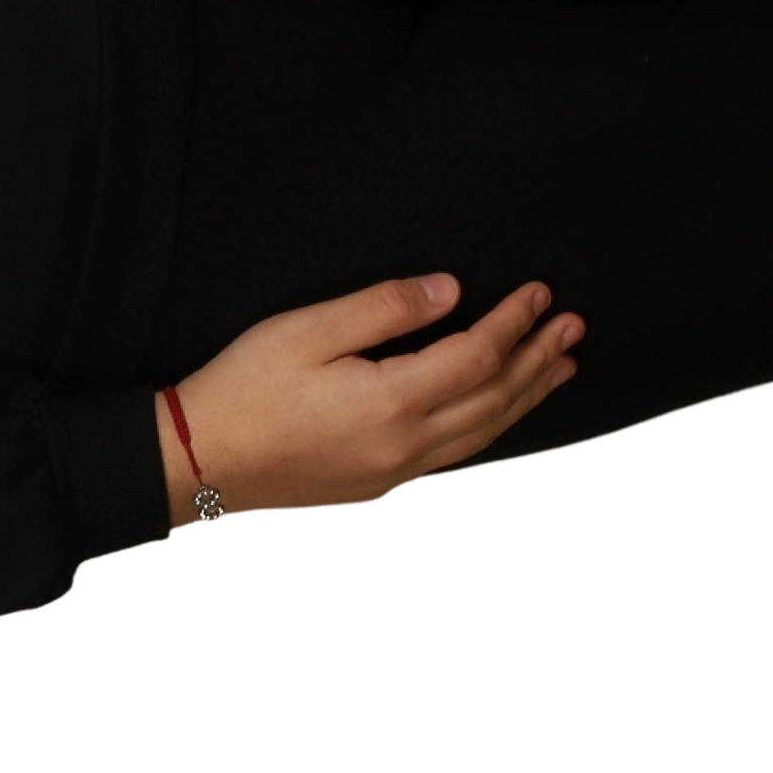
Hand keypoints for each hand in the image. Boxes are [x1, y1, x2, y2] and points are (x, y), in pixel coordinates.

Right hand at [160, 273, 581, 522]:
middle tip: (573, 327)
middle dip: (538, 358)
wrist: (199, 461)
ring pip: (484, 432)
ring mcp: (396, 469)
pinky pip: (458, 451)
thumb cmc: (243, 390)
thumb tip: (450, 291)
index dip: (514, 322)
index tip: (539, 293)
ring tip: (560, 369)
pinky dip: (492, 424)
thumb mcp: (307, 329)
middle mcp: (406, 444)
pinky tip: (497, 410)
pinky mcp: (380, 481)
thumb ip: (384, 308)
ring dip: (526, 396)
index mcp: (392, 402)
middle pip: (495, 398)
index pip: (478, 356)